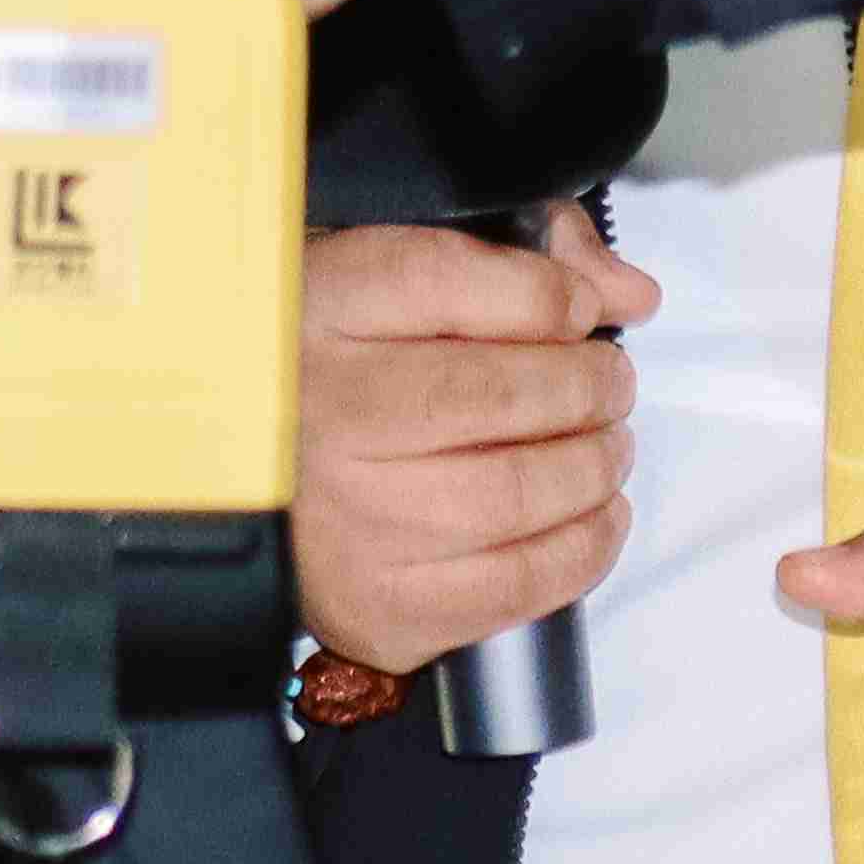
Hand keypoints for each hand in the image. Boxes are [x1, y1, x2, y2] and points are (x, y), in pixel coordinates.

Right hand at [294, 211, 656, 672]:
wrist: (234, 491)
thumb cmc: (327, 376)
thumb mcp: (389, 282)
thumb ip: (517, 258)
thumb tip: (629, 292)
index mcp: (311, 312)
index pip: (444, 280)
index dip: (544, 293)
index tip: (579, 309)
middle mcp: (319, 414)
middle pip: (497, 394)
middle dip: (588, 385)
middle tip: (608, 382)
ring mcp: (347, 520)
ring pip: (517, 494)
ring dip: (594, 467)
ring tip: (605, 446)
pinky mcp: (377, 605)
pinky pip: (514, 586)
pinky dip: (582, 549)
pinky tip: (595, 515)